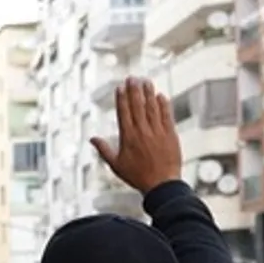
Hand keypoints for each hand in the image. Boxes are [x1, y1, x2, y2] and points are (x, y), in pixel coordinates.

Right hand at [90, 77, 182, 192]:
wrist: (162, 184)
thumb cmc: (137, 176)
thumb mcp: (116, 165)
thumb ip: (104, 149)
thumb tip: (92, 138)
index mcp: (128, 137)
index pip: (124, 112)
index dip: (122, 98)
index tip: (120, 87)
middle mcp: (142, 131)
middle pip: (137, 106)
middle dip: (134, 90)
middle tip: (132, 78)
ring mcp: (157, 131)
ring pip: (152, 107)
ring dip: (148, 93)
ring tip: (146, 81)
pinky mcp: (170, 134)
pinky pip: (166, 115)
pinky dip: (163, 104)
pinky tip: (160, 96)